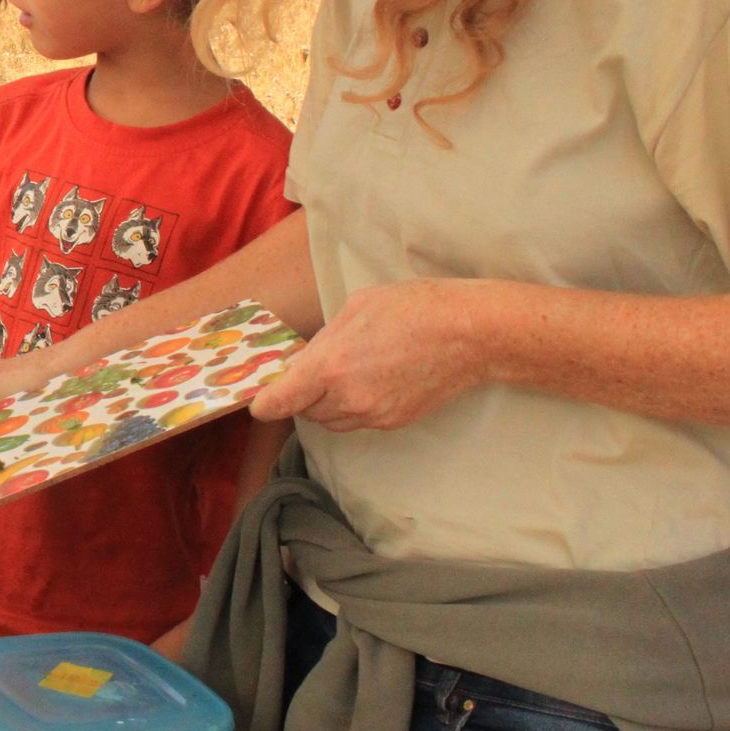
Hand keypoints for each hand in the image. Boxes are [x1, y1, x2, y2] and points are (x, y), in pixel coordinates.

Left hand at [249, 279, 494, 433]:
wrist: (470, 334)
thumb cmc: (414, 308)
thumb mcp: (356, 308)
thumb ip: (323, 341)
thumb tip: (306, 362)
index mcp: (331, 366)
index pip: (280, 402)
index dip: (264, 403)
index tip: (259, 400)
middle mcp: (348, 398)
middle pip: (305, 412)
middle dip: (301, 396)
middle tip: (312, 371)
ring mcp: (373, 415)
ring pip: (331, 420)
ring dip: (326, 403)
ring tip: (345, 373)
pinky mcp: (394, 422)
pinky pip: (358, 421)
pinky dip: (354, 407)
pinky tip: (371, 380)